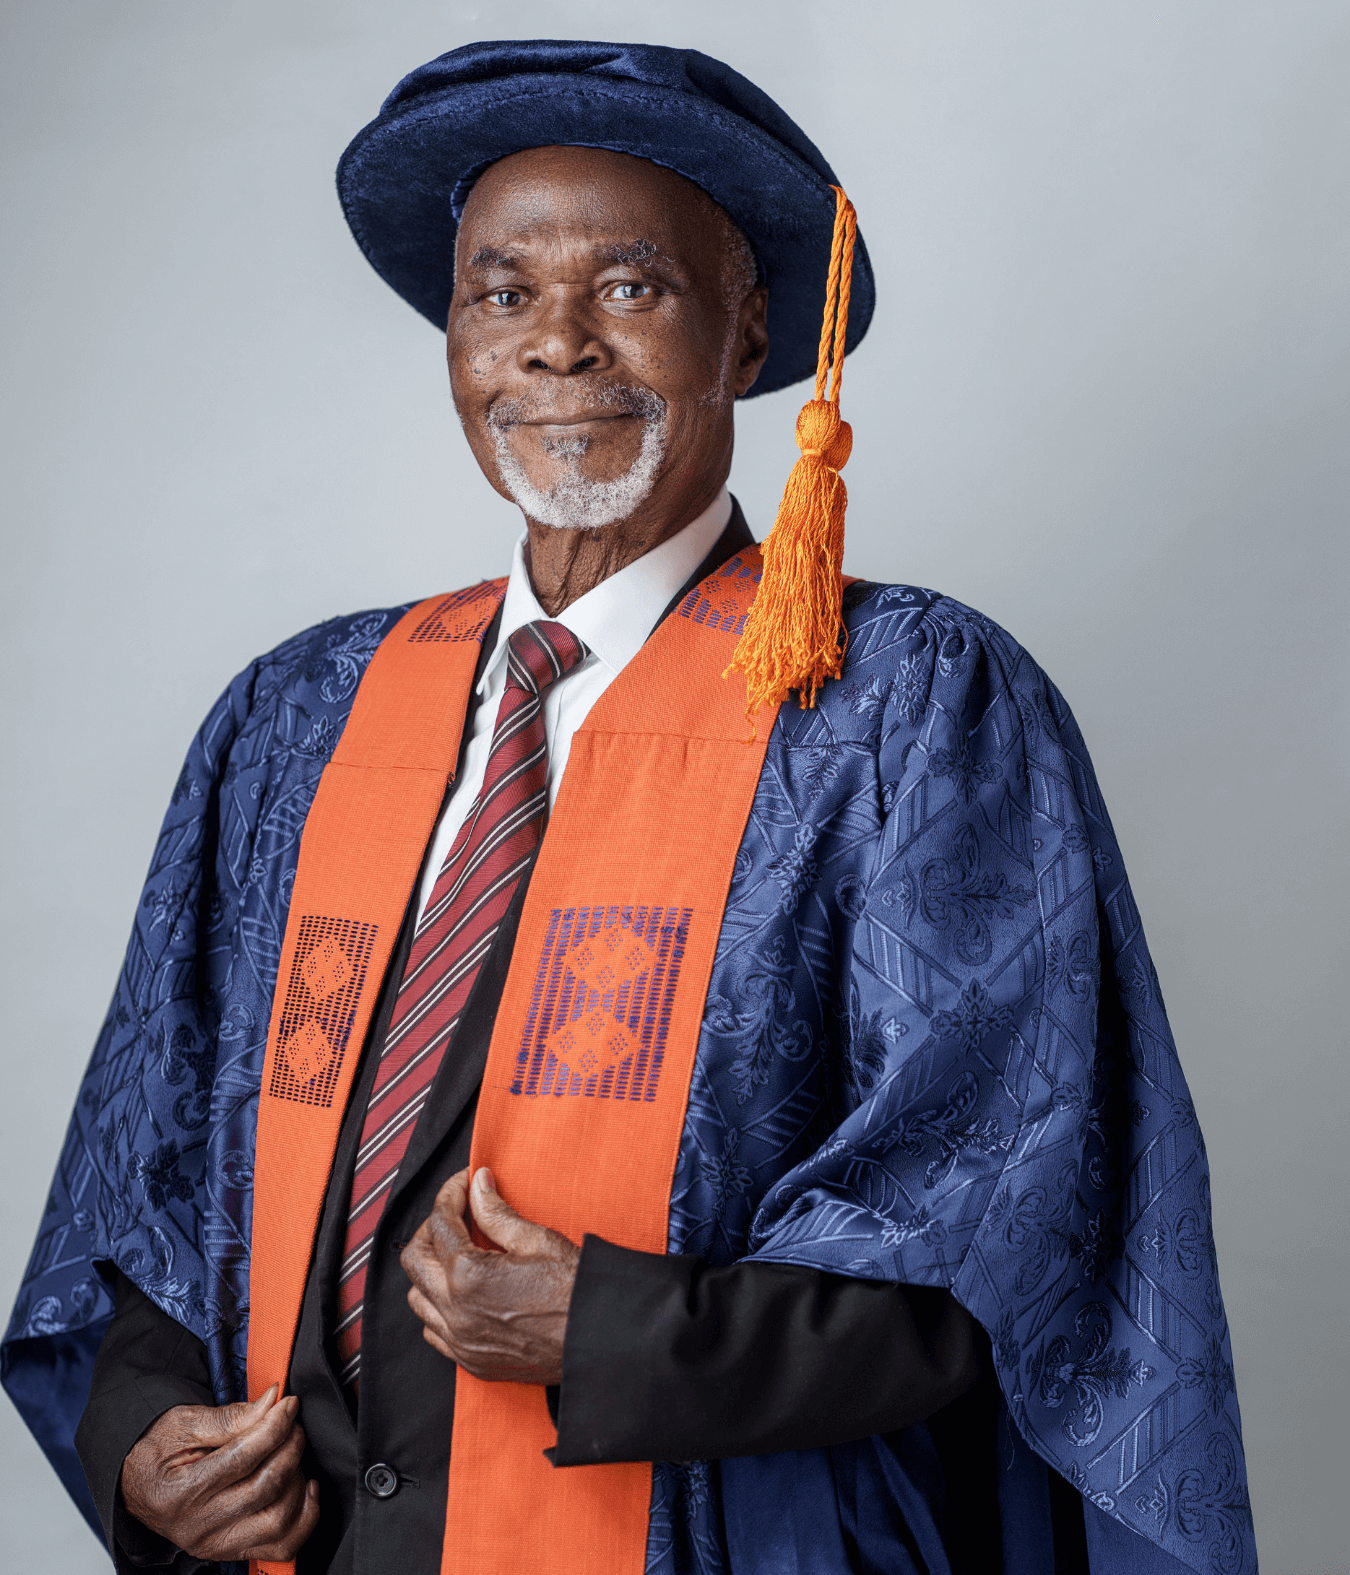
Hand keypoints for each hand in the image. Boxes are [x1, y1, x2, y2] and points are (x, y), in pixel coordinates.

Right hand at [120, 1386, 319, 1562]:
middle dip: (290, 1447)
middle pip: (266, 1487)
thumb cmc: (157, 1451)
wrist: (136, 1485)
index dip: (275, 1425)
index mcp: (181, 1493)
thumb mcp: (182, 1424)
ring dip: (297, 1480)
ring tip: (291, 1453)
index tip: (289, 1404)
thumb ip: (231, 1417)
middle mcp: (199, 1527)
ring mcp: (216, 1544)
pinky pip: (281, 1546)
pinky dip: (304, 1518)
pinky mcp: (230, 1551)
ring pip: (279, 1521)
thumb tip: (273, 1402)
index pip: (244, 1457)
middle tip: (292, 1424)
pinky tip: (304, 1487)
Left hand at [401, 1166, 580, 1384]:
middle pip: (415, 1259)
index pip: (440, 1223)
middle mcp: (456, 1311)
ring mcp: (461, 1341)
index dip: (451, 1194)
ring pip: (417, 1299)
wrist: (599, 1339)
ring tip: (455, 1253)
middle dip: (430, 1229)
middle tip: (455, 1214)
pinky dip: (437, 1308)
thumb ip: (496, 1213)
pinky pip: (433, 1332)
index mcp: (469, 1276)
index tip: (466, 1183)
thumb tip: (478, 1185)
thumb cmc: (576, 1289)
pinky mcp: (472, 1361)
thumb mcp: (537, 1240)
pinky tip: (460, 1293)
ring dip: (429, 1270)